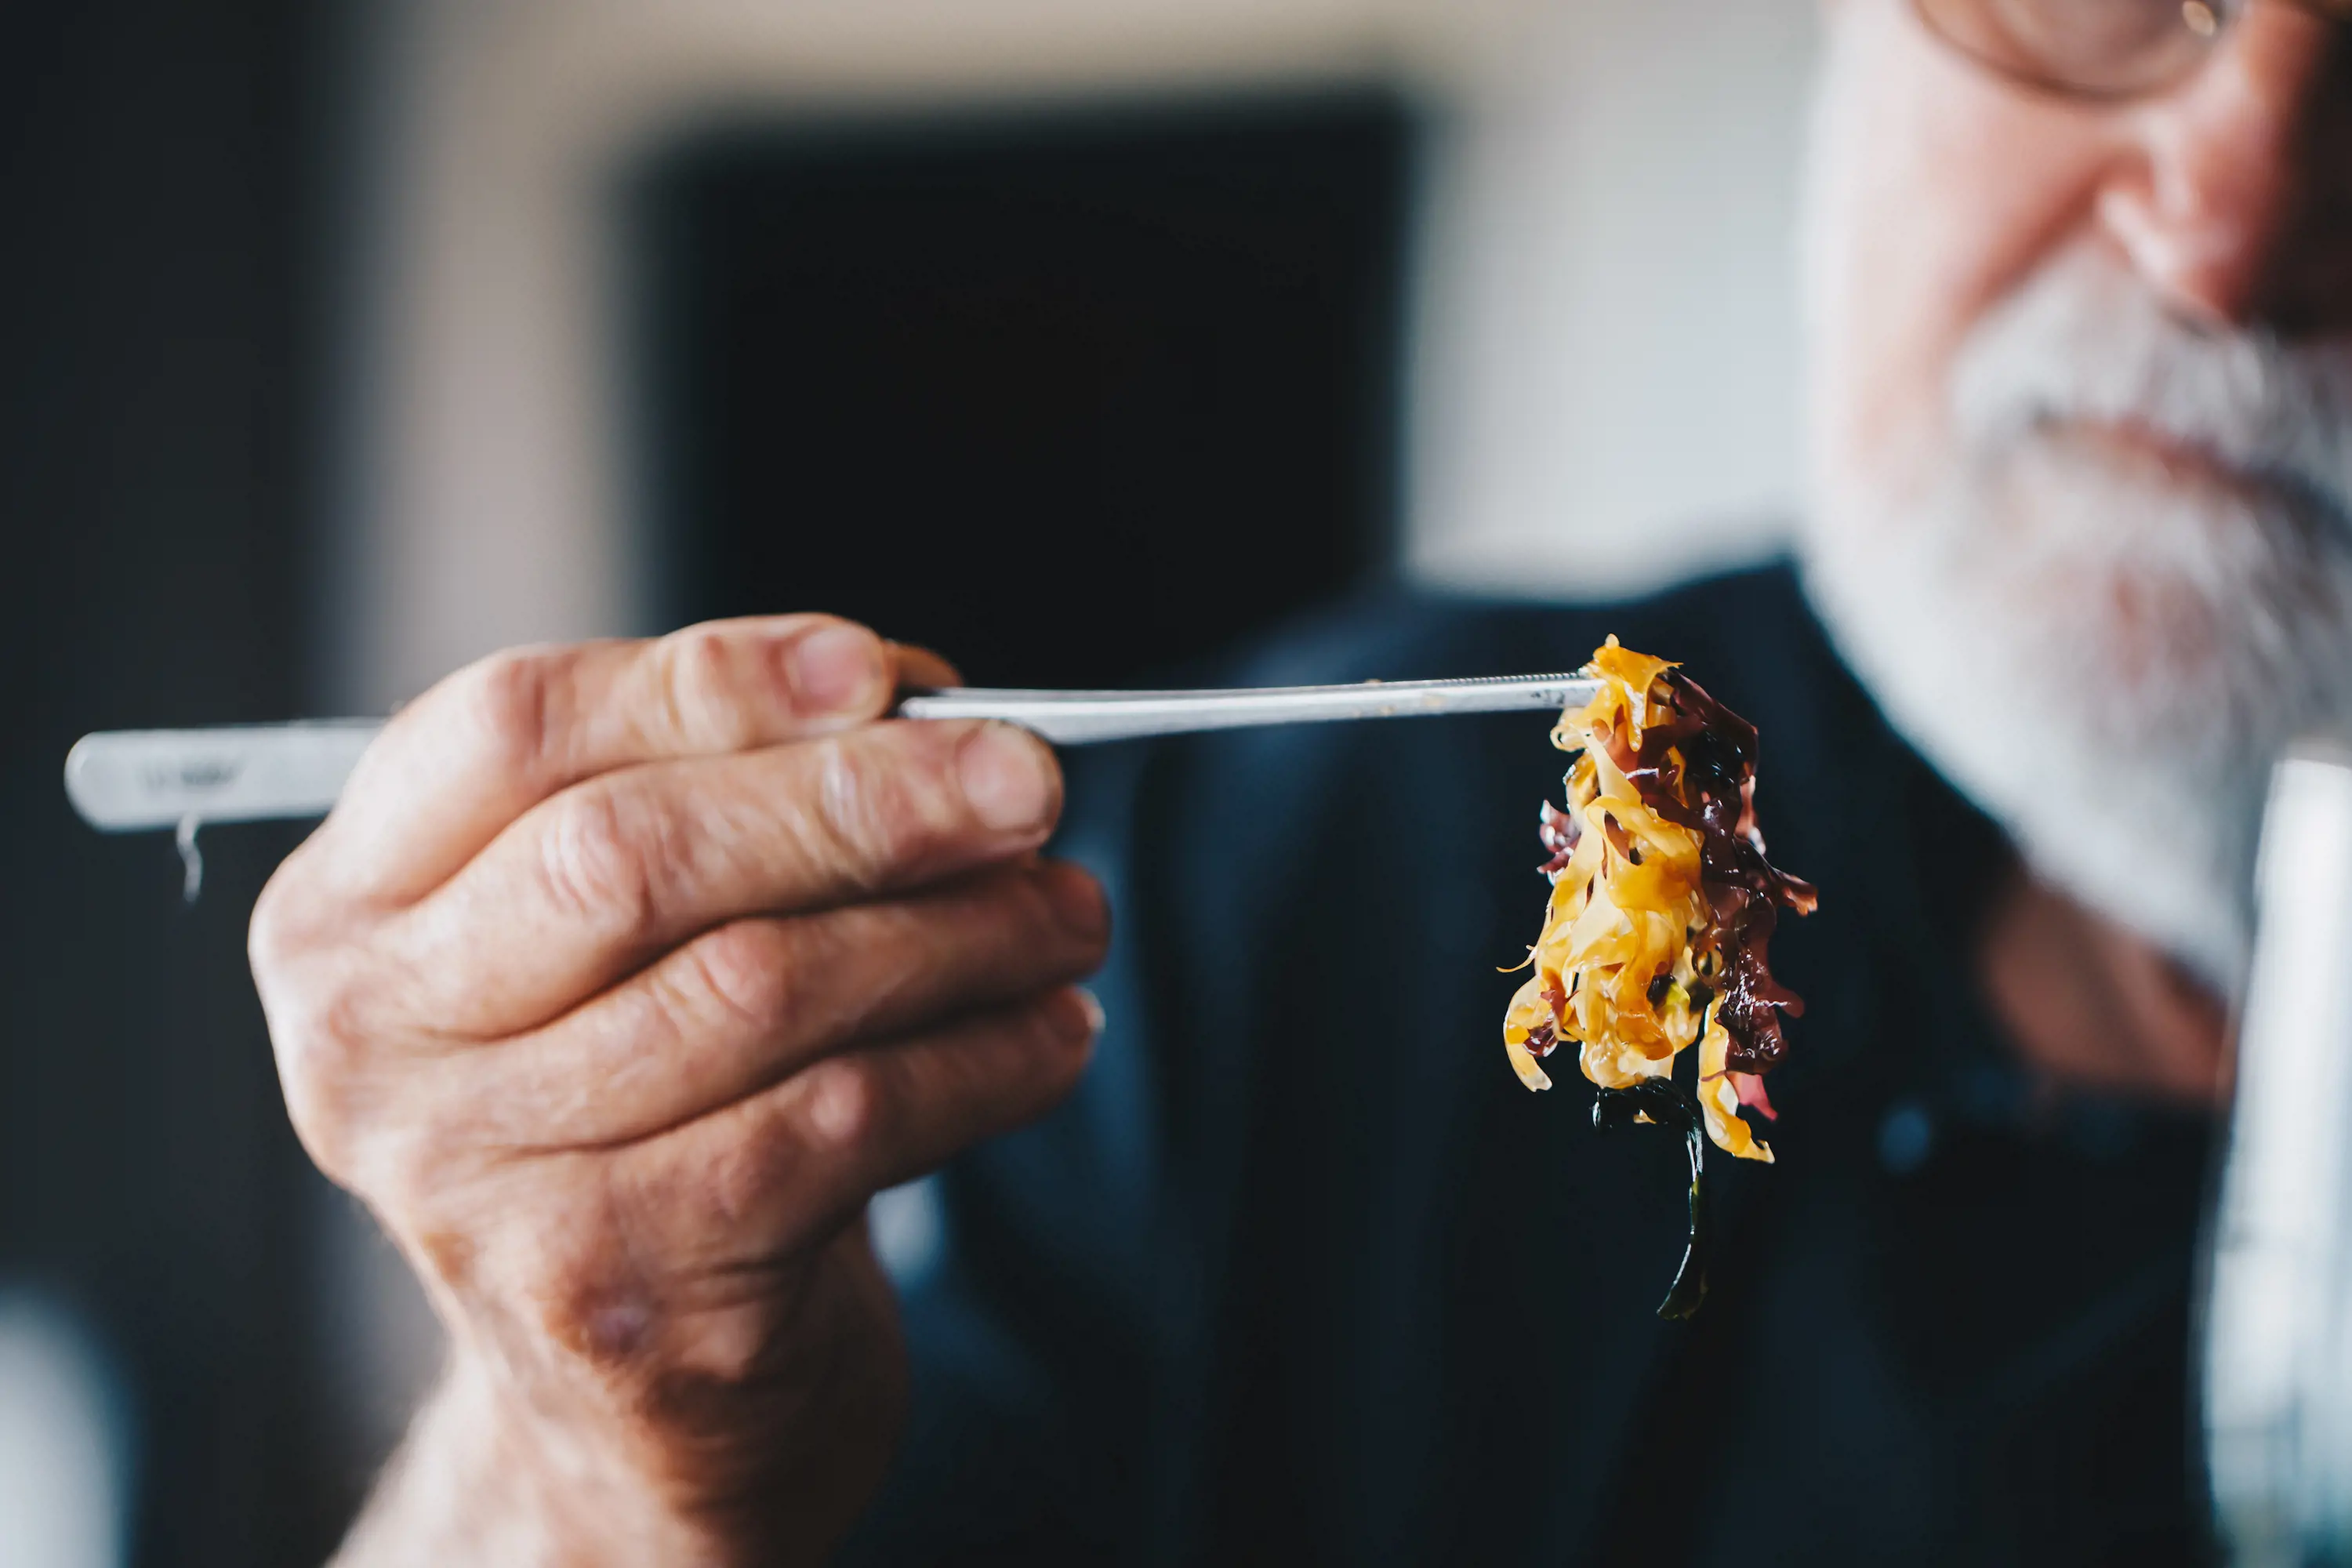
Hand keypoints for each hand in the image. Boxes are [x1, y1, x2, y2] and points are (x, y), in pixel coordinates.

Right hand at [249, 616, 1107, 1564]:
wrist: (621, 1403)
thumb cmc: (640, 1117)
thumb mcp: (619, 951)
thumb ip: (717, 800)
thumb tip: (907, 695)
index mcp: (350, 913)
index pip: (512, 730)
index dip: (711, 680)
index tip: (882, 668)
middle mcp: (378, 1048)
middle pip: (632, 856)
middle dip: (862, 801)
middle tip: (1030, 782)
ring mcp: (483, 1185)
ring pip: (759, 988)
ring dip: (957, 934)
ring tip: (1067, 913)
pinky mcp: (618, 1295)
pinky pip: (839, 1123)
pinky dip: (979, 1062)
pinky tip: (1052, 1033)